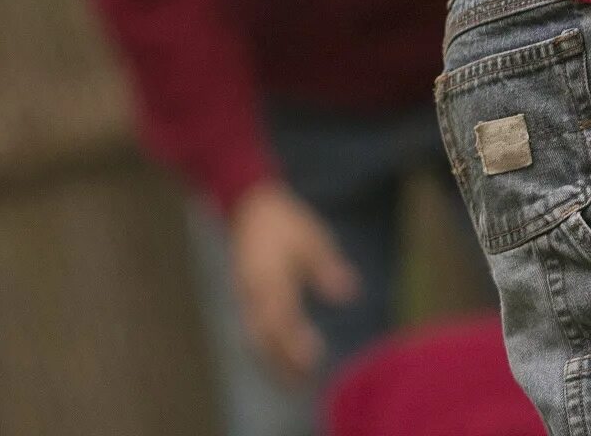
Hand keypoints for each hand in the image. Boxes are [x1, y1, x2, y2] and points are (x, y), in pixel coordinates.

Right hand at [228, 180, 359, 384]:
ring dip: (270, 360)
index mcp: (271, 278)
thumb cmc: (285, 222)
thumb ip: (327, 267)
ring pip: (254, 336)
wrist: (249, 206)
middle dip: (280, 363)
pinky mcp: (242, 295)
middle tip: (301, 384)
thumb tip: (348, 294)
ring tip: (290, 380)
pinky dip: (262, 347)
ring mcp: (244, 295)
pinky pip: (250, 328)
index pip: (283, 318)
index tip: (312, 360)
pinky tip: (276, 357)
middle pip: (264, 337)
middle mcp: (254, 292)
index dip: (295, 342)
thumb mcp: (312, 238)